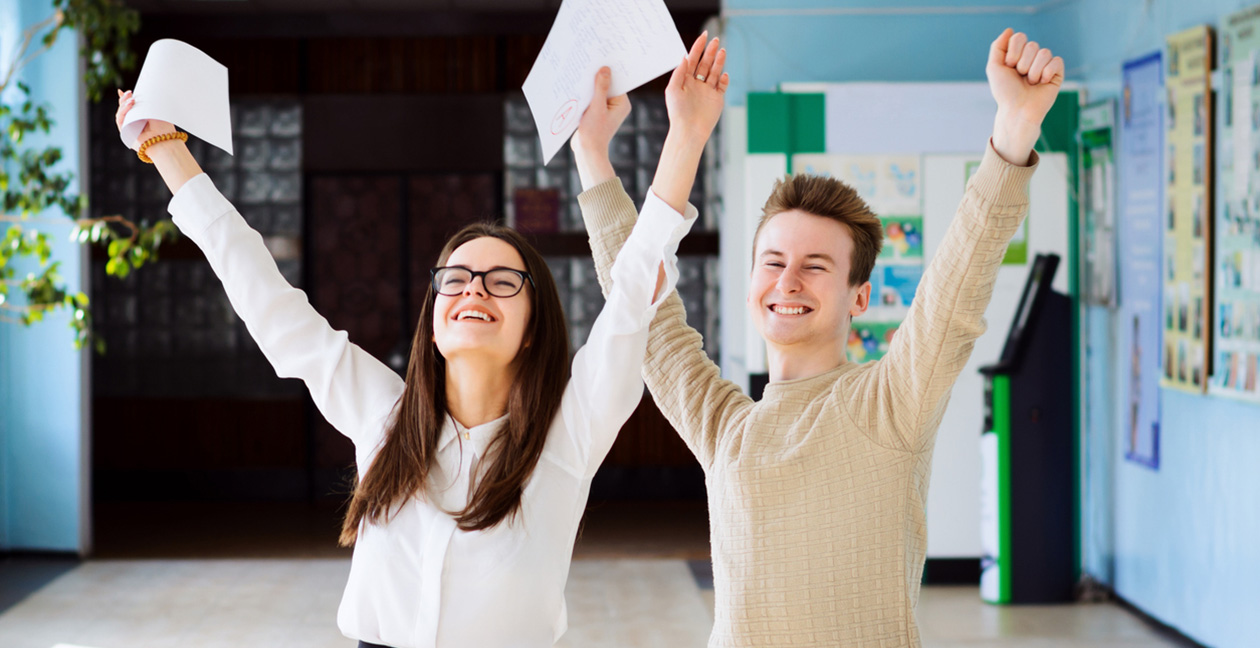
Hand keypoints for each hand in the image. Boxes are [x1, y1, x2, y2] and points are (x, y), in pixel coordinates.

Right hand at [115, 88, 174, 150]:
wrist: (165, 140)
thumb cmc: (164, 127)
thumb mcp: (155, 111)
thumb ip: (147, 102)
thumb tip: (139, 92)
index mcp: (140, 119)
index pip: (130, 108)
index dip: (127, 99)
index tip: (129, 91)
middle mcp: (133, 124)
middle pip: (123, 109)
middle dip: (124, 100)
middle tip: (130, 93)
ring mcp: (128, 128)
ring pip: (120, 114)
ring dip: (124, 105)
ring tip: (132, 100)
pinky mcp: (125, 132)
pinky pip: (120, 120)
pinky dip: (123, 111)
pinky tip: (129, 105)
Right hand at [571, 67, 630, 155]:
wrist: (586, 151)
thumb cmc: (594, 132)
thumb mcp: (596, 107)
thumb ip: (601, 88)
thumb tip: (605, 70)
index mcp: (622, 104)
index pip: (616, 82)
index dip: (608, 71)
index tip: (600, 59)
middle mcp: (616, 105)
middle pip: (607, 85)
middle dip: (597, 77)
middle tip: (588, 63)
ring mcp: (606, 109)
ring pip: (598, 91)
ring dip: (589, 85)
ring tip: (580, 73)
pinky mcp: (596, 112)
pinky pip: (591, 98)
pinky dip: (585, 94)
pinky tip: (576, 87)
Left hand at [665, 32, 728, 143]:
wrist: (689, 131)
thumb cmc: (678, 112)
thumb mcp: (673, 89)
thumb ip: (679, 72)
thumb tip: (684, 56)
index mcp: (685, 80)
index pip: (693, 60)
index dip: (698, 47)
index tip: (704, 36)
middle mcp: (697, 84)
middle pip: (705, 63)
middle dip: (710, 52)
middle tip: (715, 40)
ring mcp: (707, 91)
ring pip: (714, 72)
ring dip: (718, 61)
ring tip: (722, 51)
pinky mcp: (717, 99)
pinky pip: (722, 86)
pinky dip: (723, 79)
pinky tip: (722, 74)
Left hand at [986, 29, 1063, 164]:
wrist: (1017, 110)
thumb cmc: (1005, 92)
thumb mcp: (994, 67)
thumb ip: (998, 47)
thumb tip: (1009, 30)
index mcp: (1018, 54)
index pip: (1019, 37)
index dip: (1013, 52)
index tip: (1009, 67)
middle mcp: (1032, 58)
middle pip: (1032, 45)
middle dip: (1022, 64)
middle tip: (1020, 77)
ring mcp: (1045, 65)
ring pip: (1044, 53)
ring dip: (1033, 71)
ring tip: (1030, 83)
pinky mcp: (1057, 73)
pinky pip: (1056, 61)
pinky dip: (1046, 73)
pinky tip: (1042, 83)